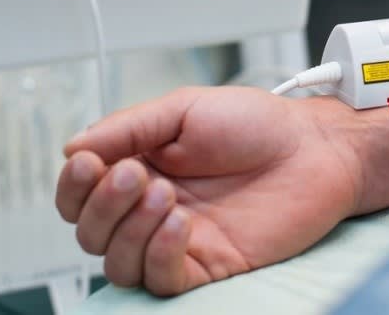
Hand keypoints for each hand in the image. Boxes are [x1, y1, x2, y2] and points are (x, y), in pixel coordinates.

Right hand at [56, 86, 388, 294]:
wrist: (315, 147)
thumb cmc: (258, 122)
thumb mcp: (183, 108)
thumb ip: (127, 128)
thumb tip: (73, 148)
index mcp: (140, 166)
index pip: (81, 194)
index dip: (74, 185)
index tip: (88, 163)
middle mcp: (151, 207)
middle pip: (90, 232)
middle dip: (102, 205)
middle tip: (134, 174)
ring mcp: (177, 240)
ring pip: (118, 262)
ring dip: (128, 230)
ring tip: (164, 195)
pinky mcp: (207, 267)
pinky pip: (161, 280)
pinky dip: (158, 255)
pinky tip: (178, 224)